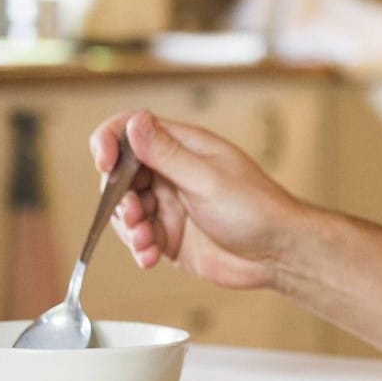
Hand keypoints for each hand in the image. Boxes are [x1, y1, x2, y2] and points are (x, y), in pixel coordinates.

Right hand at [90, 110, 304, 290]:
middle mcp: (173, 172)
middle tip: (135, 215)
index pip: (133, 131)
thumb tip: (134, 124)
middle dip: (119, 197)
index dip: (111, 142)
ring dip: (128, 226)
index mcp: (185, 147)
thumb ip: (167, 154)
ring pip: (126, 209)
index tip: (104, 163)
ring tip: (145, 241)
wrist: (277, 254)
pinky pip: (138, 237)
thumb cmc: (257, 209)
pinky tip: (150, 257)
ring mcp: (170, 204)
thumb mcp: (208, 179)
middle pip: (121, 174)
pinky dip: (137, 247)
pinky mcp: (168, 235)